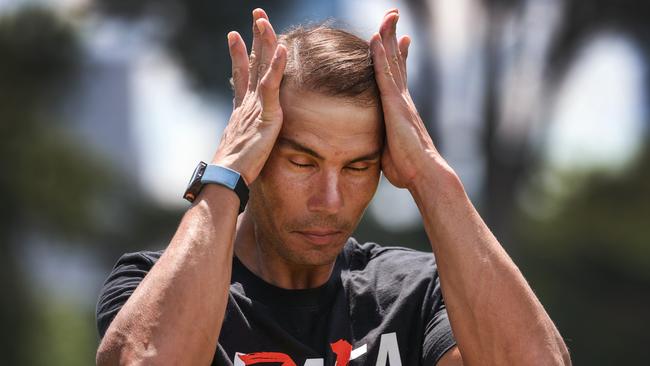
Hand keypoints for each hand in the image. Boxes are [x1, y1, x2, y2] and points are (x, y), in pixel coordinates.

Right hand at [211, 8, 286, 183]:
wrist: (228, 176)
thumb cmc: (236, 169)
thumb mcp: (242, 147)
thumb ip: (245, 137)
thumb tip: (243, 142)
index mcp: (242, 109)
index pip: (241, 75)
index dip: (238, 54)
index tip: (234, 35)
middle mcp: (247, 103)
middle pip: (251, 62)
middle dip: (254, 37)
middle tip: (256, 15)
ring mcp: (255, 106)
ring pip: (260, 67)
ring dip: (263, 41)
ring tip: (263, 20)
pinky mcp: (265, 115)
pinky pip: (271, 86)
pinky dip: (276, 67)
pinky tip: (282, 49)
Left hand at [371, 10, 442, 188]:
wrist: (423, 174)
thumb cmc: (408, 169)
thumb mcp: (389, 152)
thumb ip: (384, 144)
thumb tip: (377, 151)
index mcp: (402, 110)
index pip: (400, 78)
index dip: (400, 58)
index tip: (403, 40)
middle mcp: (403, 100)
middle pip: (397, 61)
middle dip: (395, 38)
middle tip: (393, 16)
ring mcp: (400, 100)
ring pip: (392, 61)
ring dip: (388, 37)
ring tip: (388, 15)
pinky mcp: (395, 105)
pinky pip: (385, 74)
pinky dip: (379, 55)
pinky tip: (375, 38)